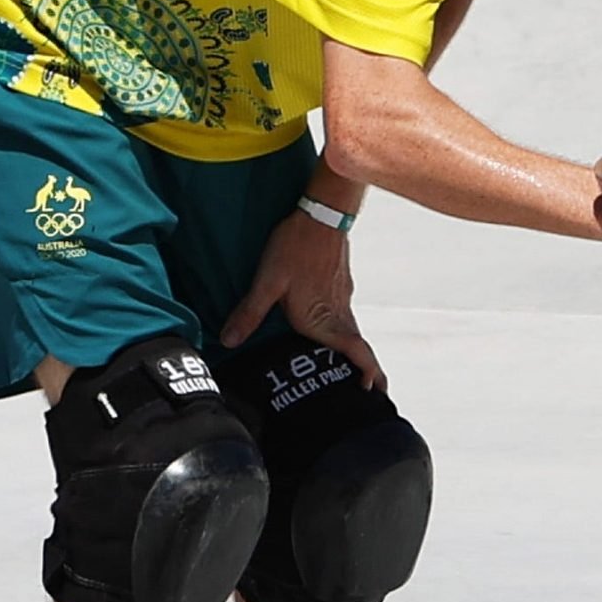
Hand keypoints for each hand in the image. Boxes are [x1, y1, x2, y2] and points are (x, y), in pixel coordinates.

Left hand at [221, 211, 385, 385]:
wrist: (320, 213)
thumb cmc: (295, 247)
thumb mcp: (266, 282)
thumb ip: (250, 313)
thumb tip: (229, 341)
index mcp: (323, 318)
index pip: (356, 351)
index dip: (368, 372)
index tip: (372, 389)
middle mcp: (338, 310)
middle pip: (358, 345)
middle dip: (366, 368)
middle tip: (367, 385)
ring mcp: (342, 296)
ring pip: (352, 329)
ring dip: (353, 349)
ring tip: (347, 361)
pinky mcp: (340, 282)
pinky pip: (345, 313)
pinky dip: (344, 328)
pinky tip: (327, 322)